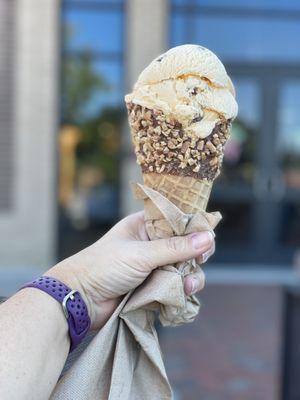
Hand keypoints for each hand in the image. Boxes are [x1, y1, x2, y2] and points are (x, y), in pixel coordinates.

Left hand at [47, 212, 214, 329]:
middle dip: (195, 256)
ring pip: (183, 269)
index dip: (194, 229)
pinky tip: (181, 296)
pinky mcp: (152, 288)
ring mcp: (152, 267)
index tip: (207, 239)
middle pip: (184, 246)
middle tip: (200, 262)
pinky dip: (181, 292)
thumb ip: (175, 247)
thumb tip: (208, 237)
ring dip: (189, 277)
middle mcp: (150, 244)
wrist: (79, 299)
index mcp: (144, 225)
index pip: (177, 221)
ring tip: (187, 285)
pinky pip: (175, 288)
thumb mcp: (141, 254)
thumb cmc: (104, 266)